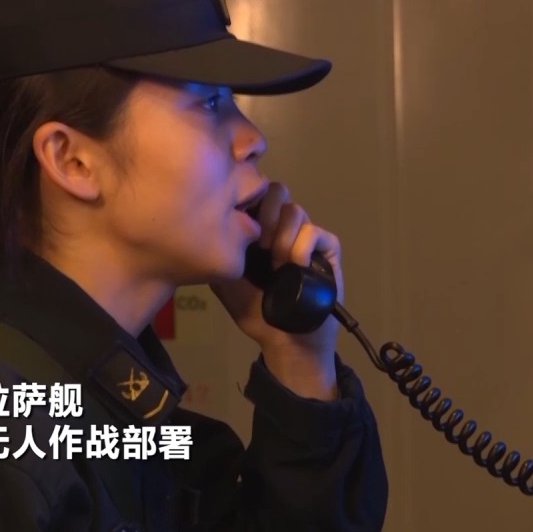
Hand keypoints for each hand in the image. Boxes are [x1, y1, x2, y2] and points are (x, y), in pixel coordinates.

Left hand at [210, 183, 343, 396]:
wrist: (285, 341)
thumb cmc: (257, 312)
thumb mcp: (225, 281)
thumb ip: (217, 253)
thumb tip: (205, 229)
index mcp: (259, 229)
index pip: (254, 193)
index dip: (246, 201)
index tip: (237, 225)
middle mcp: (283, 228)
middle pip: (277, 190)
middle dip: (265, 212)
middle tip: (258, 243)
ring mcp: (306, 237)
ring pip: (295, 210)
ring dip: (282, 234)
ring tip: (276, 260)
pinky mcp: (327, 250)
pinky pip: (315, 232)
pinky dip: (302, 245)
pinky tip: (293, 265)